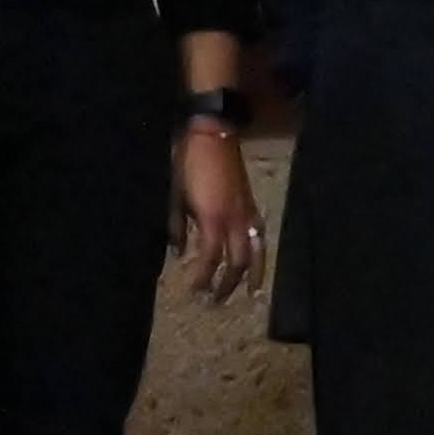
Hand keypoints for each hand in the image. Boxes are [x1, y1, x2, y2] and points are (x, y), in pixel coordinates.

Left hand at [170, 123, 264, 303]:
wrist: (212, 133)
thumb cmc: (187, 163)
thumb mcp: (174, 195)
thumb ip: (177, 227)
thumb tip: (178, 253)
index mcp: (213, 218)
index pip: (210, 258)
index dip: (203, 278)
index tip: (194, 292)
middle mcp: (235, 219)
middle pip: (238, 260)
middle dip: (229, 283)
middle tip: (216, 302)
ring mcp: (247, 211)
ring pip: (256, 250)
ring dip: (253, 273)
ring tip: (251, 292)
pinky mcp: (251, 203)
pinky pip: (260, 234)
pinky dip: (259, 251)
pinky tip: (256, 259)